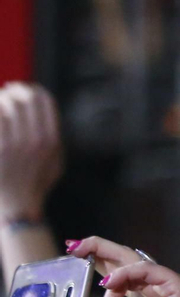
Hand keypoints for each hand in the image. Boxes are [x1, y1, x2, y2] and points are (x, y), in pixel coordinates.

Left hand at [0, 83, 63, 219]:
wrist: (17, 206)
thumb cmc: (35, 184)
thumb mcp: (56, 163)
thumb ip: (54, 139)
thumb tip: (43, 110)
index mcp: (51, 140)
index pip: (43, 99)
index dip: (32, 89)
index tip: (24, 89)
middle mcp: (34, 140)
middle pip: (23, 98)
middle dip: (12, 91)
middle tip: (6, 92)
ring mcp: (13, 144)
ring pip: (4, 104)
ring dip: (0, 99)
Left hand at [48, 236, 179, 296]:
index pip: (117, 271)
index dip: (96, 260)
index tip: (71, 254)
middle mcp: (153, 288)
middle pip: (123, 257)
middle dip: (97, 247)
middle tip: (72, 245)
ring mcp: (166, 284)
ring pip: (132, 260)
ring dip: (107, 262)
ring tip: (89, 270)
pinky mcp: (175, 284)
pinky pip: (146, 269)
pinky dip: (125, 274)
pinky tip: (108, 284)